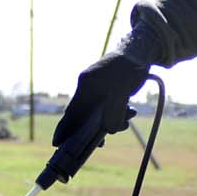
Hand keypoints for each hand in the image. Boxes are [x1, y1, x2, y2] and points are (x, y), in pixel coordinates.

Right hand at [39, 52, 148, 186]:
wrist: (140, 51)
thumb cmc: (130, 67)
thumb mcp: (123, 89)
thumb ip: (115, 110)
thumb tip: (108, 131)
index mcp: (86, 84)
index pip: (71, 111)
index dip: (63, 129)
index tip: (56, 144)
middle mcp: (88, 88)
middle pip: (83, 117)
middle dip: (92, 131)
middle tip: (100, 143)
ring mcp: (96, 90)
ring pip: (97, 115)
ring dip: (110, 123)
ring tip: (125, 124)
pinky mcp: (106, 92)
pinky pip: (106, 110)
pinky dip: (116, 116)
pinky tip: (127, 117)